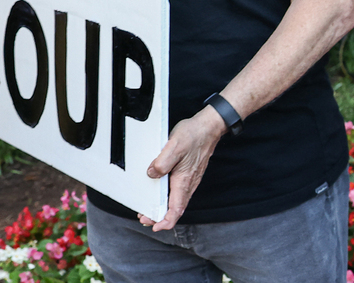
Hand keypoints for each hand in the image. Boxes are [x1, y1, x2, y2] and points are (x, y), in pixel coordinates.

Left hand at [138, 106, 225, 230]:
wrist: (209, 127)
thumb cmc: (194, 135)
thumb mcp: (174, 146)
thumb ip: (161, 162)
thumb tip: (151, 174)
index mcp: (184, 180)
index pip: (176, 210)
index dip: (165, 221)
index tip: (155, 226)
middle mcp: (188, 183)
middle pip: (175, 209)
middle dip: (159, 217)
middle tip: (144, 218)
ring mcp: (190, 179)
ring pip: (177, 202)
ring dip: (163, 209)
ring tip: (149, 209)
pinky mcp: (189, 174)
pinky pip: (179, 193)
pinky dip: (168, 199)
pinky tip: (160, 193)